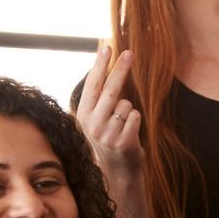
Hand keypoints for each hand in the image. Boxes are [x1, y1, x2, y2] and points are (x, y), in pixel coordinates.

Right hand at [74, 46, 142, 175]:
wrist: (117, 171)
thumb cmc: (109, 138)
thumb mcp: (96, 119)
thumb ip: (99, 98)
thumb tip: (104, 67)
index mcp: (82, 114)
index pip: (92, 84)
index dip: (100, 64)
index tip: (106, 46)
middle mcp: (91, 123)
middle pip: (110, 89)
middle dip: (120, 69)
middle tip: (130, 52)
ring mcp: (107, 133)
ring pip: (126, 104)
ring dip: (129, 110)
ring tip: (123, 125)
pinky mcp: (123, 141)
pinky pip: (136, 116)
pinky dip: (136, 120)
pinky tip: (130, 132)